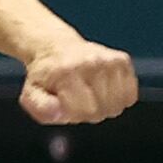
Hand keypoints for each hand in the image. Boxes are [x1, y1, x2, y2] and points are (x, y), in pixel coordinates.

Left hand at [21, 34, 137, 125]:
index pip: (86, 111)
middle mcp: (92, 62)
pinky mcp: (122, 60)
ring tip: (90, 94)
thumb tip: (60, 113)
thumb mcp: (32, 94)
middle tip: (78, 99)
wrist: (57, 47)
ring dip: (104, 106)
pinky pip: (130, 95)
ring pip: (118, 105)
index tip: (66, 103)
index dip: (76, 115)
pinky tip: (104, 89)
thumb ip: (42, 109)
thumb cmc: (46, 76)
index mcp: (69, 72)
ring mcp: (110, 60)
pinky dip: (119, 98)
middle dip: (90, 112)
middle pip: (103, 110)